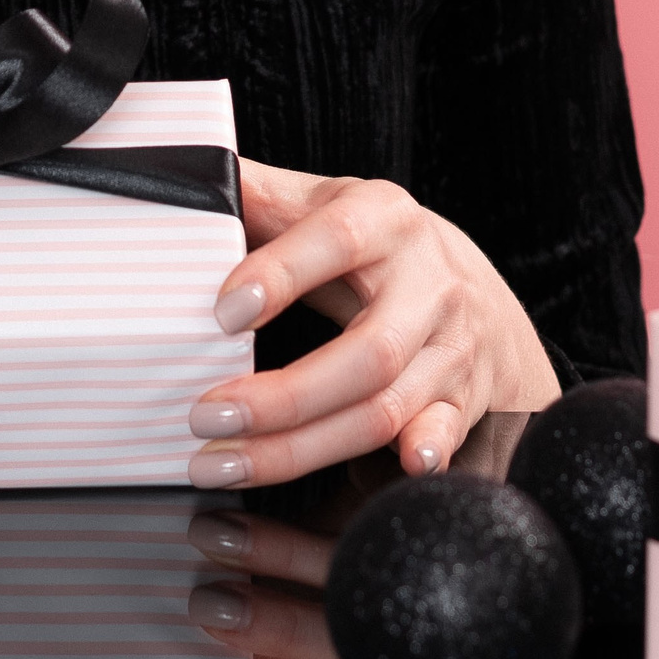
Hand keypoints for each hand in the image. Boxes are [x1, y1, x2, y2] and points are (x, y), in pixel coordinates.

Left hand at [185, 162, 561, 487]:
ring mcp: (451, 348)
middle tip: (207, 416)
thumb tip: (184, 183)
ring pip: (385, 410)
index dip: (281, 274)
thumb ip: (259, 196)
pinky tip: (393, 475)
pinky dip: (421, 455)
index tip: (223, 313)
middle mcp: (428, 285)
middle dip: (284, 397)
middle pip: (366, 353)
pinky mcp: (463, 400)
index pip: (336, 240)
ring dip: (303, 448)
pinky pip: (443, 436)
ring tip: (225, 463)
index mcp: (385, 219)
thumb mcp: (325, 203)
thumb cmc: (376, 243)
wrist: (474, 290)